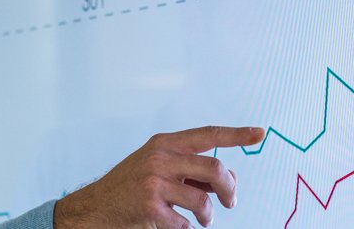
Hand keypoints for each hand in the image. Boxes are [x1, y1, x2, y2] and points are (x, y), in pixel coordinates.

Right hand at [54, 126, 266, 228]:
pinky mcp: (151, 207)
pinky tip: (176, 224)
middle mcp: (160, 158)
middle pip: (214, 169)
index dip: (236, 134)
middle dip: (230, 190)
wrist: (94, 207)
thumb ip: (190, 168)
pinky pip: (185, 223)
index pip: (208, 134)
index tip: (259, 133)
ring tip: (203, 219)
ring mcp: (154, 182)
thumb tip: (228, 179)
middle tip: (230, 202)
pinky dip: (186, 228)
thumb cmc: (129, 186)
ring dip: (208, 215)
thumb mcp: (157, 166)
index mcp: (164, 143)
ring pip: (204, 201)